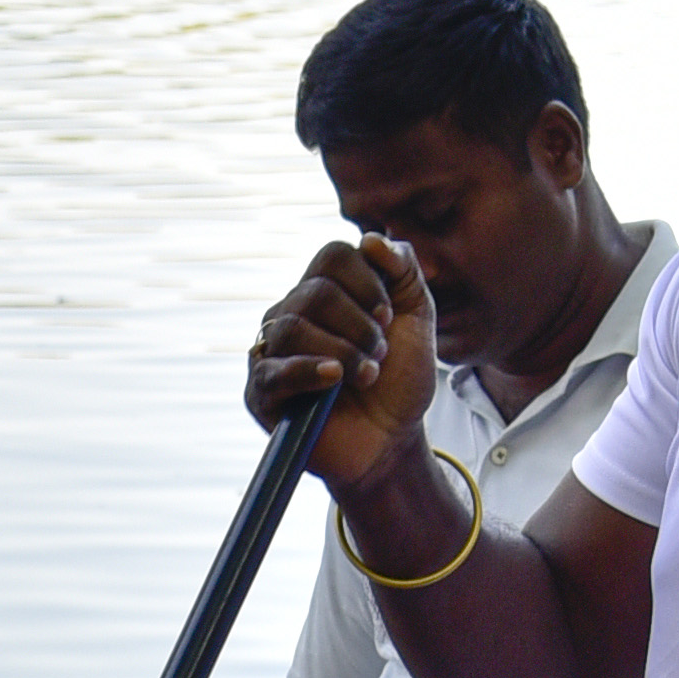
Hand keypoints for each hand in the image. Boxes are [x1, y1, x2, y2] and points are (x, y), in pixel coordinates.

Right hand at [246, 236, 436, 483]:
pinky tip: (335, 379)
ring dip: (343, 351)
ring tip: (367, 375)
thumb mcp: (417, 317)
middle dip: (360, 325)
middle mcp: (293, 313)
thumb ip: (403, 269)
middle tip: (380, 353)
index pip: (332, 255)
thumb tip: (369, 238)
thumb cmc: (399, 379)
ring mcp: (273, 351)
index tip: (389, 315)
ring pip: (294, 327)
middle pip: (316, 292)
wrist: (392, 439)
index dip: (366, 280)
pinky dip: (308, 370)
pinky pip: (273, 370)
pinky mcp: (262, 391)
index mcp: (326, 289)